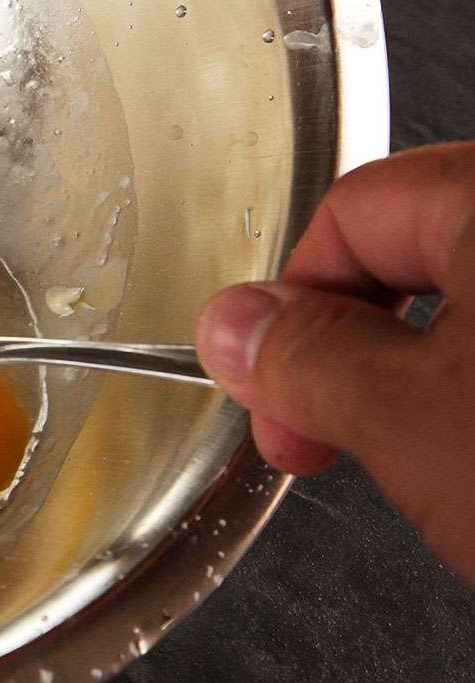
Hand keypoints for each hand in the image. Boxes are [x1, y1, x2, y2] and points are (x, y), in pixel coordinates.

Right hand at [196, 142, 474, 584]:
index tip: (277, 387)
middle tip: (332, 436)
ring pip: (474, 313)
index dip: (294, 302)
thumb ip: (305, 358)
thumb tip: (232, 325)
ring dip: (429, 389)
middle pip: (417, 256)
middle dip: (357, 355)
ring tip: (432, 473)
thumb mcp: (412, 418)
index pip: (356, 208)